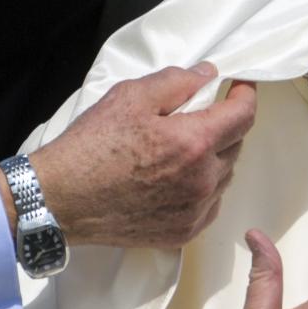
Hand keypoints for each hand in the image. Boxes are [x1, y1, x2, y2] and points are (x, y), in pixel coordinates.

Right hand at [0, 64, 255, 249]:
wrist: (61, 200)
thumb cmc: (91, 145)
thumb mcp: (130, 97)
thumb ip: (176, 82)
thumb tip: (208, 75)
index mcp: (194, 143)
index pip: (243, 115)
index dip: (246, 95)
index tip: (240, 86)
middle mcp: (204, 180)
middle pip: (236, 145)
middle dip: (225, 125)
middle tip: (200, 115)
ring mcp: (195, 210)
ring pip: (224, 176)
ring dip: (214, 158)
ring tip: (183, 149)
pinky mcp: (184, 232)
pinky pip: (210, 204)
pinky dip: (204, 188)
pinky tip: (178, 179)